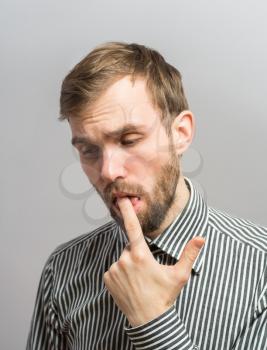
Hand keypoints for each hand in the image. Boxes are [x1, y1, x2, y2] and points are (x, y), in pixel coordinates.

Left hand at [103, 197, 204, 326]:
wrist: (148, 320)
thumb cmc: (164, 296)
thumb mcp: (179, 275)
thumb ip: (189, 254)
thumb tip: (201, 237)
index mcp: (141, 255)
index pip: (133, 228)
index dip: (127, 211)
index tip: (121, 198)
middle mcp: (125, 260)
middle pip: (130, 248)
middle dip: (137, 254)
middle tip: (146, 271)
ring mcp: (115, 269)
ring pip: (122, 258)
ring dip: (129, 264)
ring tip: (138, 280)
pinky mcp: (108, 278)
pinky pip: (114, 269)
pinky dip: (120, 273)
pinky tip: (129, 284)